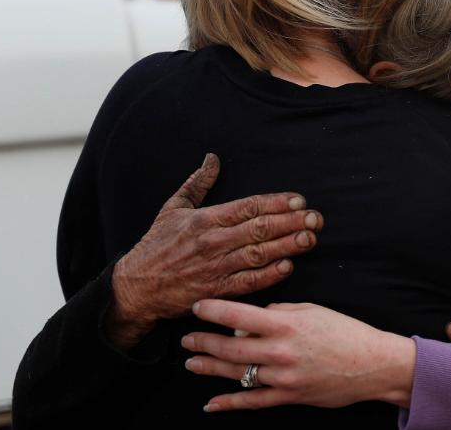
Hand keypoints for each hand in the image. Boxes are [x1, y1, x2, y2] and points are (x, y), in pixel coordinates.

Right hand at [107, 154, 320, 348]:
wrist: (135, 287)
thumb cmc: (156, 245)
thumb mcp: (173, 208)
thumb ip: (197, 183)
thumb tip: (212, 159)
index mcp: (206, 219)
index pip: (248, 207)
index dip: (276, 203)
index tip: (298, 200)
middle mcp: (213, 241)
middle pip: (259, 229)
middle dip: (291, 222)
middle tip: (315, 218)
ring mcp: (215, 267)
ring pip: (258, 254)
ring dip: (287, 246)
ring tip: (310, 238)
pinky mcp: (215, 291)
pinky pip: (247, 283)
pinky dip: (268, 275)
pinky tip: (287, 266)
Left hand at [181, 299, 415, 410]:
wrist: (373, 364)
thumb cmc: (346, 333)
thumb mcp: (313, 310)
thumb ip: (280, 311)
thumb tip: (252, 317)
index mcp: (286, 325)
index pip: (239, 315)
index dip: (214, 310)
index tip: (198, 307)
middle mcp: (280, 351)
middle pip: (231, 346)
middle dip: (204, 342)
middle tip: (187, 338)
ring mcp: (283, 377)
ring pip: (237, 373)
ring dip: (210, 367)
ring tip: (192, 362)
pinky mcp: (289, 397)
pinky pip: (253, 402)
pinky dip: (229, 403)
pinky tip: (211, 403)